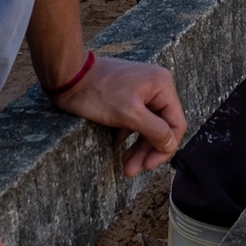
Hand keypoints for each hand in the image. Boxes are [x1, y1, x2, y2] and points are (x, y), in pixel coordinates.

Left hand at [51, 55, 186, 176]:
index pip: (176, 124)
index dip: (165, 148)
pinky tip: (118, 143)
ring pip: (148, 125)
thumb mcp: (128, 114)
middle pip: (162, 127)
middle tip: (131, 170)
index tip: (148, 166)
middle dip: (147, 151)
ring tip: (126, 166)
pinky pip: (137, 119)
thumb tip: (170, 145)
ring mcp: (142, 90)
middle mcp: (157, 86)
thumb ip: (154, 130)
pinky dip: (130, 134)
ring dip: (139, 147)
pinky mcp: (129, 94)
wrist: (69, 75)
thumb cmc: (98, 92)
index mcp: (162, 86)